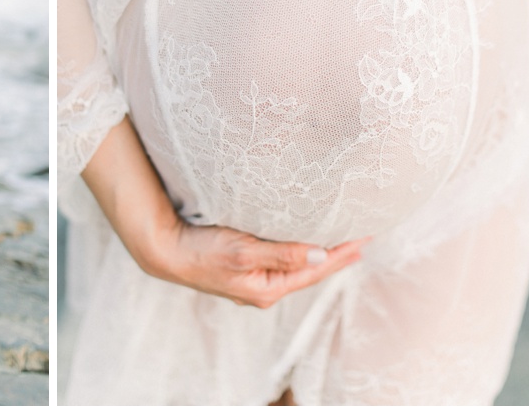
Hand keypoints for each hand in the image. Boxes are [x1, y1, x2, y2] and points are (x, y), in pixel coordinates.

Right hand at [150, 220, 367, 307]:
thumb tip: (320, 254)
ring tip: (339, 244)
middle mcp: (263, 289)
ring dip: (316, 254)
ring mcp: (252, 281)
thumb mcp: (243, 251)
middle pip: (308, 271)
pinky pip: (279, 261)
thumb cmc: (201, 251)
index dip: (341, 254)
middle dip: (335, 257)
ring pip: (294, 267)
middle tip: (361, 240)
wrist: (165, 251)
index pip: (315, 270)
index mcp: (268, 288)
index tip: (364, 239)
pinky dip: (296, 251)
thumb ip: (282, 253)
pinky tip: (300, 245)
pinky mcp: (242, 269)